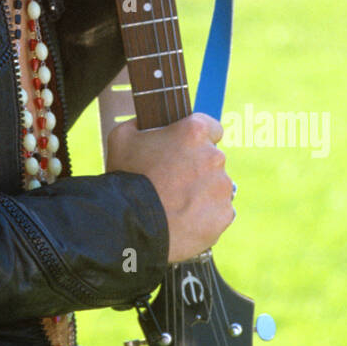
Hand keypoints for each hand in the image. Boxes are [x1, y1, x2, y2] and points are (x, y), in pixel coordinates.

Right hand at [106, 113, 233, 262]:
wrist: (131, 224)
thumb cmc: (126, 178)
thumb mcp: (122, 137)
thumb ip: (140, 123)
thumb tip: (145, 121)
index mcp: (193, 133)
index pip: (212, 127)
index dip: (196, 139)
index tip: (186, 149)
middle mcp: (214, 157)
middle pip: (212, 159)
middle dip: (196, 168)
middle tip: (172, 181)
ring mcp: (222, 187)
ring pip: (216, 186)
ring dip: (202, 192)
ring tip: (176, 203)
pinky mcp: (224, 214)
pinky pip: (219, 211)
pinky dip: (205, 215)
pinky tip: (184, 218)